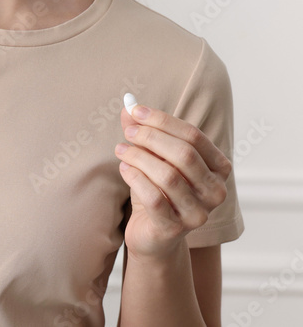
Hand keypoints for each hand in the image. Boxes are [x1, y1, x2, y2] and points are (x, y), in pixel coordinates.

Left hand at [115, 100, 231, 260]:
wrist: (153, 234)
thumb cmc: (157, 189)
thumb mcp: (154, 157)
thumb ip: (144, 131)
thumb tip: (128, 105)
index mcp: (218, 168)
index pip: (193, 136)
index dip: (162, 120)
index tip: (136, 111)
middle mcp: (215, 191)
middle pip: (184, 154)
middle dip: (151, 137)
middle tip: (128, 132)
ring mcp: (198, 213)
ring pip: (168, 176)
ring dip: (139, 157)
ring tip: (120, 150)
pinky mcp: (175, 229)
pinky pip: (154, 198)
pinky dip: (135, 178)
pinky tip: (124, 169)